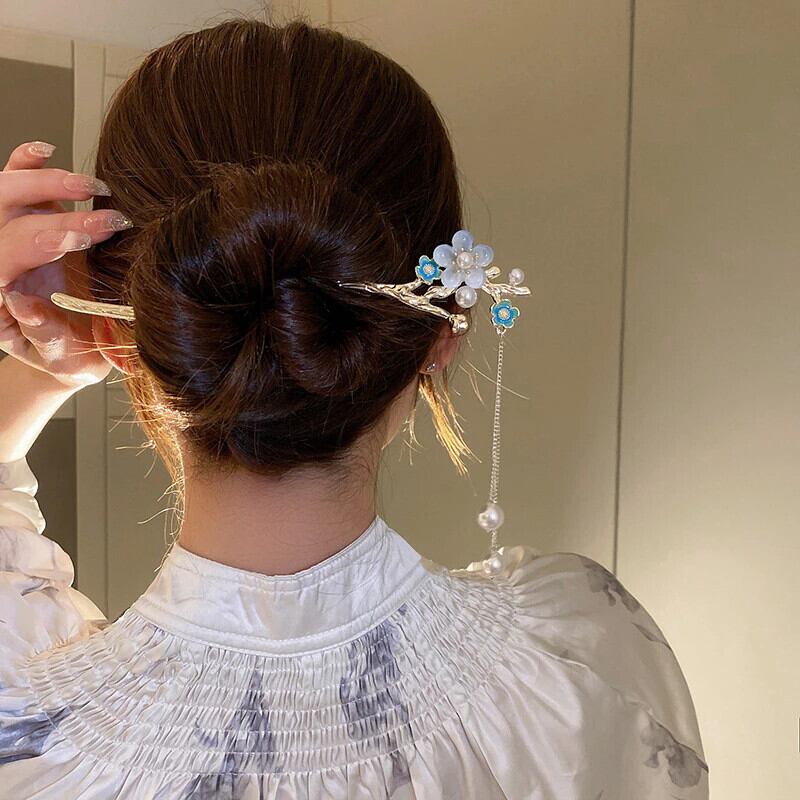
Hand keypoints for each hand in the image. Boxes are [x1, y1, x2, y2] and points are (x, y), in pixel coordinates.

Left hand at [0, 140, 132, 389]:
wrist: (70, 348)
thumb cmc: (70, 358)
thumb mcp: (64, 361)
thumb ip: (46, 336)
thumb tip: (25, 305)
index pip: (6, 255)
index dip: (48, 238)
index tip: (90, 233)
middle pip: (3, 216)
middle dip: (57, 207)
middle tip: (103, 210)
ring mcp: (5, 237)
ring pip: (4, 193)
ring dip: (45, 182)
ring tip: (91, 186)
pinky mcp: (20, 221)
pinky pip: (10, 184)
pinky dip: (22, 163)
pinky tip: (43, 152)